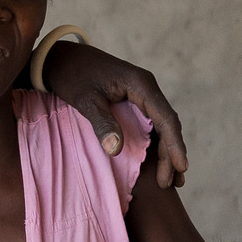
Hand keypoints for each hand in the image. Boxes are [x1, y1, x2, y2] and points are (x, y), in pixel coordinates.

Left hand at [38, 41, 189, 187]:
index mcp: (141, 84)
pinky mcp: (134, 100)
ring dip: (167, 151)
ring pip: (162, 126)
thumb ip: (102, 123)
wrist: (61, 58)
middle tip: (173, 183)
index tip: (181, 166)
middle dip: (172, 154)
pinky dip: (156, 143)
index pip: (165, 118)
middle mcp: (147, 87)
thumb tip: (116, 151)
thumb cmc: (72, 76)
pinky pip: (151, 124)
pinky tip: (158, 162)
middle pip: (168, 124)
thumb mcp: (85, 100)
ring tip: (172, 179)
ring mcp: (142, 93)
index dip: (174, 145)